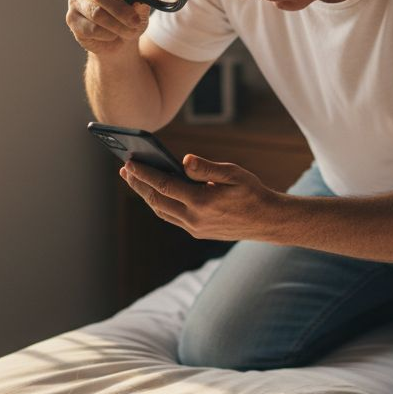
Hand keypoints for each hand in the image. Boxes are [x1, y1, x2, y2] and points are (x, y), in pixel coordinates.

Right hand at [66, 0, 151, 55]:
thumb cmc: (129, 18)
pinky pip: (91, 29)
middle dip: (121, 10)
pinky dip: (107, 35)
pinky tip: (113, 35)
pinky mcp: (71, 19)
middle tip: (135, 21)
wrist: (119, 41)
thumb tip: (139, 2)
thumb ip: (140, 3)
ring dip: (117, 25)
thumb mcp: (139, 9)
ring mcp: (76, 0)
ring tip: (129, 32)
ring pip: (96, 13)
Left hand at [120, 155, 277, 240]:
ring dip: (146, 196)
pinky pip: (171, 217)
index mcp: (203, 202)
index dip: (144, 174)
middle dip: (138, 185)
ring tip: (134, 180)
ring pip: (162, 211)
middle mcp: (195, 219)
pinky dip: (159, 204)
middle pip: (156, 201)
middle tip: (124, 170)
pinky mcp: (197, 232)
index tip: (129, 163)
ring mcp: (195, 228)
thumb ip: (207, 168)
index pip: (164, 186)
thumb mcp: (234, 174)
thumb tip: (184, 161)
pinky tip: (155, 193)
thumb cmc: (252, 192)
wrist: (267, 221)